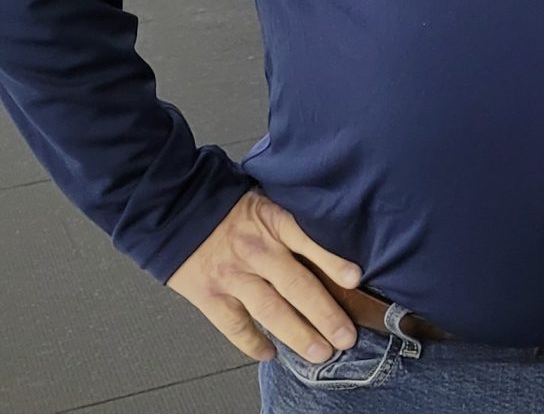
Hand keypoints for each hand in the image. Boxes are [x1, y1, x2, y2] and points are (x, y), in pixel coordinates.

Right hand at [166, 189, 361, 363]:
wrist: (177, 212)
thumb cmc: (230, 209)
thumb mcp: (268, 201)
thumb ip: (296, 222)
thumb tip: (337, 240)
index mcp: (274, 222)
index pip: (309, 241)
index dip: (332, 261)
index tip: (354, 279)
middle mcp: (256, 251)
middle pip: (296, 285)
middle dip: (324, 314)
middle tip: (346, 337)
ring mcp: (232, 276)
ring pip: (270, 310)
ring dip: (298, 334)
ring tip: (320, 353)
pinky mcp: (209, 295)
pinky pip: (234, 325)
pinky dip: (252, 343)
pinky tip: (270, 354)